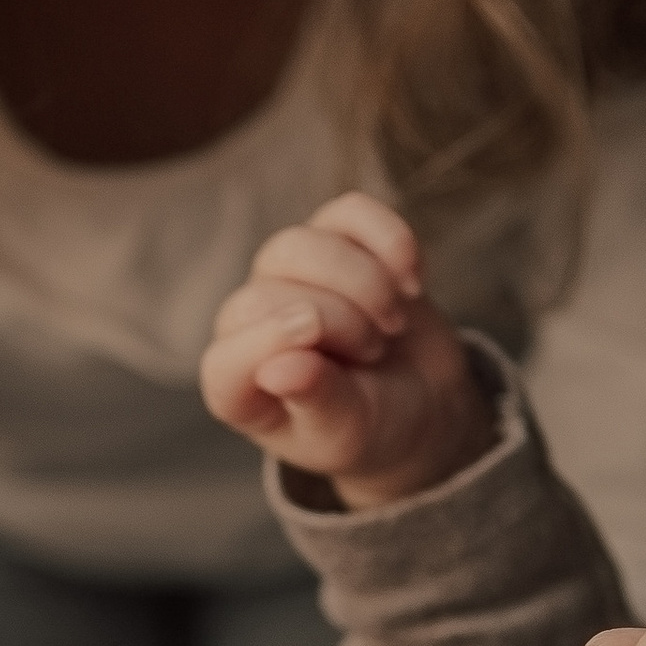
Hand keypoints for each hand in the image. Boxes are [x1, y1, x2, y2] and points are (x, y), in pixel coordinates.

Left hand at [200, 192, 495, 506]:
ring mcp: (287, 275)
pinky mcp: (333, 240)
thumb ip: (316, 402)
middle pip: (269, 294)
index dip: (270, 342)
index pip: (226, 358)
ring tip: (392, 322)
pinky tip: (413, 280)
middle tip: (375, 352)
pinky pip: (348, 213)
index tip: (319, 338)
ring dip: (363, 281)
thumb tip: (278, 368)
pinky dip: (388, 238)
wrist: (418, 400)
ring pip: (301, 245)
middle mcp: (249, 325)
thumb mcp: (348, 432)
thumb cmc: (371, 427)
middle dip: (339, 320)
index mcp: (238, 386)